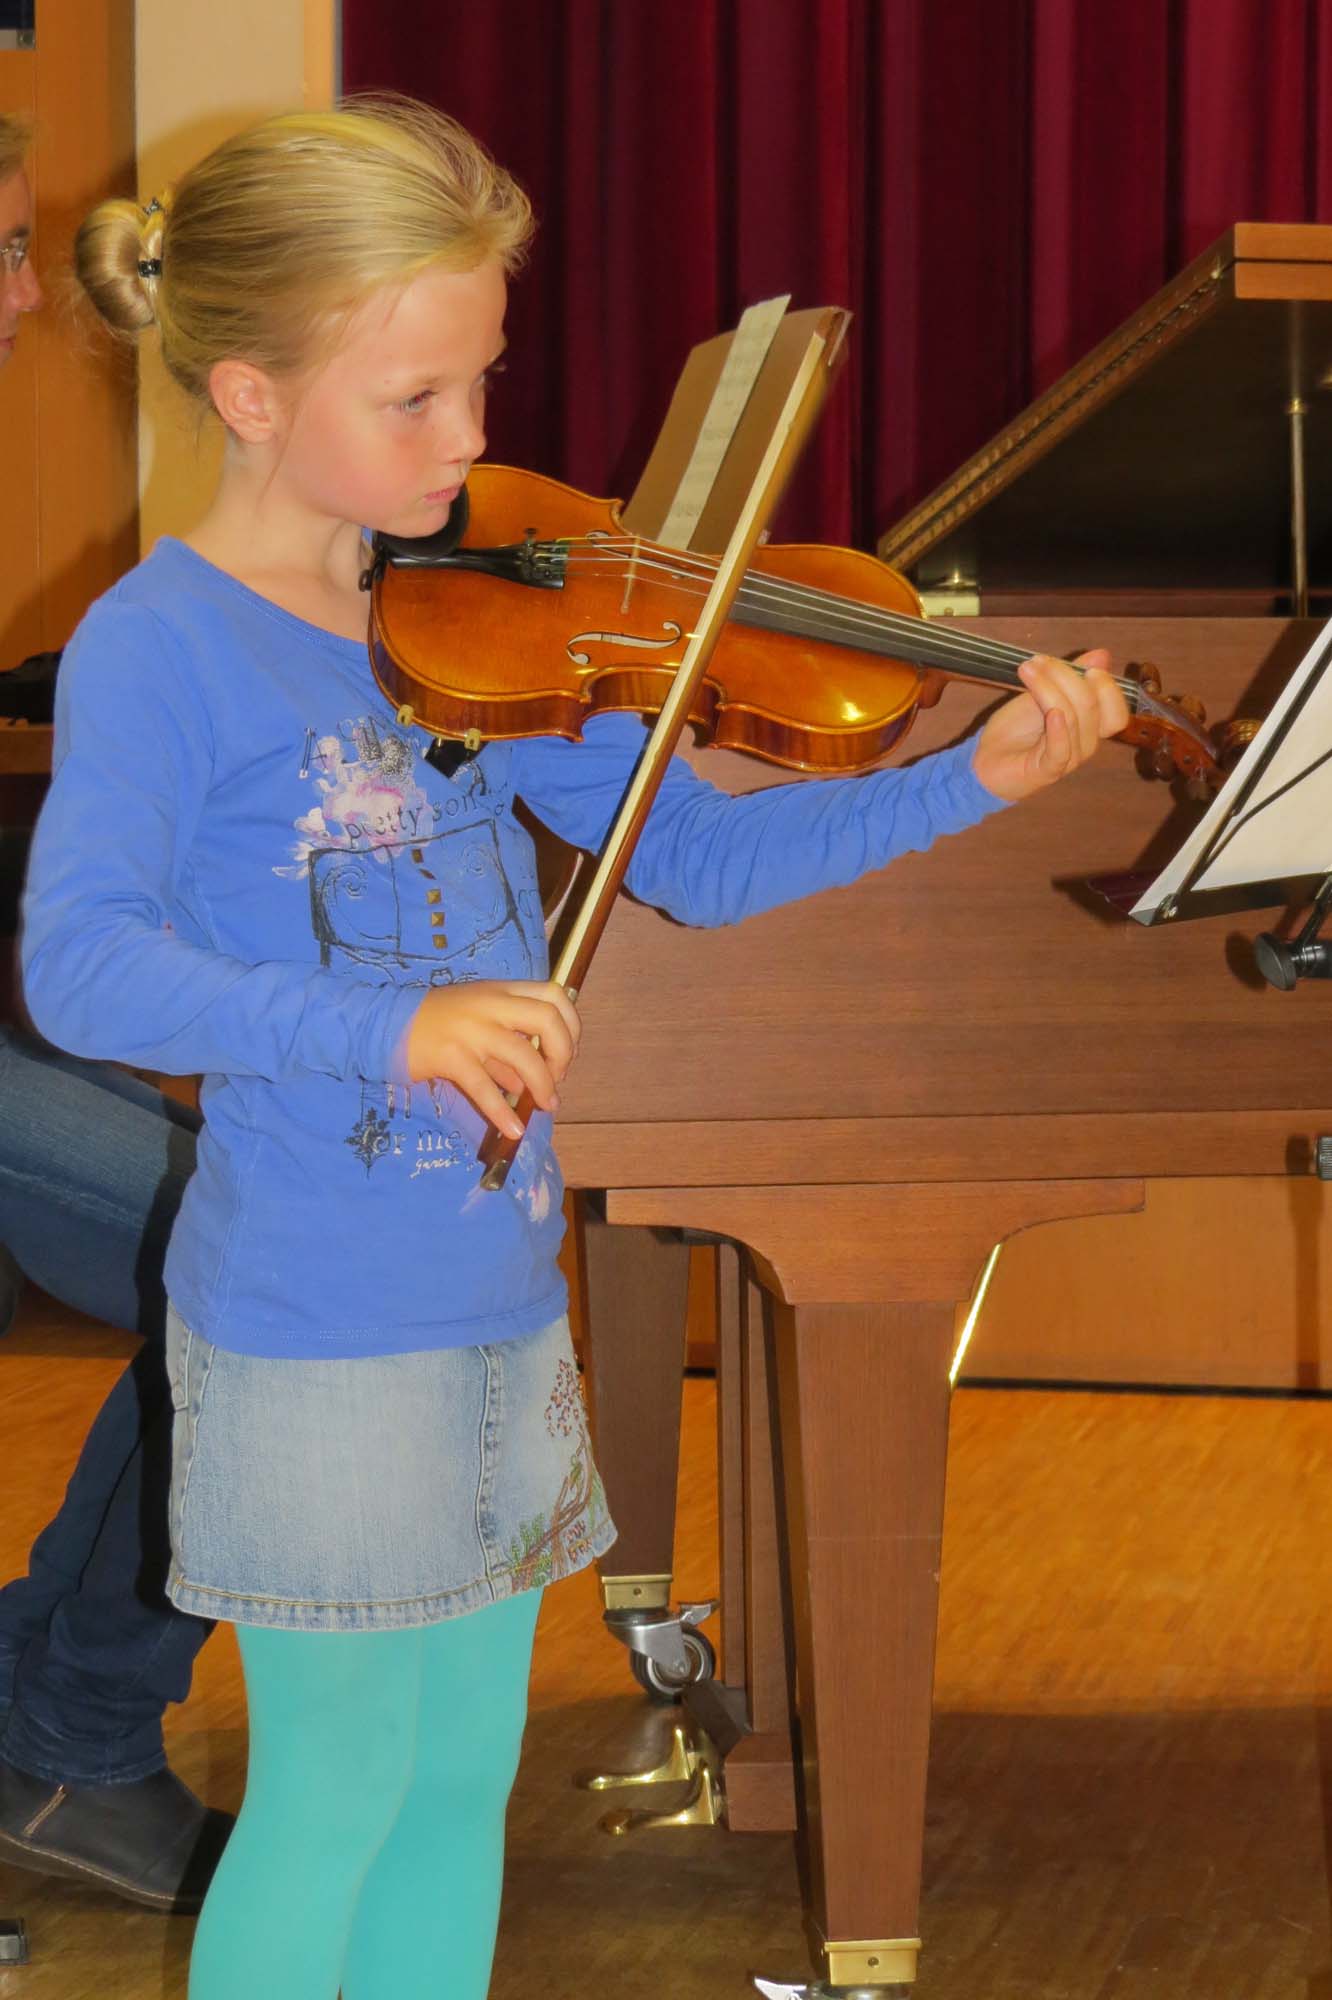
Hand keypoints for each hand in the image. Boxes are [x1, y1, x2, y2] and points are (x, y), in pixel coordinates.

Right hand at [404, 979, 580, 1139]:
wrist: (386, 1026)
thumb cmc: (435, 1025)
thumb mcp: (477, 1026)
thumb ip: (506, 1051)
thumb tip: (532, 1085)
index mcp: (501, 991)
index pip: (554, 996)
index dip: (571, 1025)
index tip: (565, 1052)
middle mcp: (491, 1005)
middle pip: (548, 1019)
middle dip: (564, 1053)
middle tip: (558, 1078)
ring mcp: (471, 1029)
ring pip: (524, 1055)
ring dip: (543, 1085)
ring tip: (545, 1105)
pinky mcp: (451, 1056)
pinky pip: (486, 1088)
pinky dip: (503, 1113)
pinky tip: (514, 1131)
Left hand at [970, 651, 1129, 802]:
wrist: (985, 760)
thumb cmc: (1016, 729)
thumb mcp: (1044, 693)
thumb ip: (1073, 676)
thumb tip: (1102, 655)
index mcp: (1090, 726)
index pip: (1116, 710)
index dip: (1106, 686)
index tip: (1084, 665)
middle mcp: (1085, 743)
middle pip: (1092, 705)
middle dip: (1065, 675)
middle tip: (1037, 661)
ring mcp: (1068, 759)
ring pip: (1072, 718)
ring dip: (1049, 689)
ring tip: (1027, 671)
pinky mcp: (1047, 770)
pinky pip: (1061, 751)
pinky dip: (1059, 730)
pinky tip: (1051, 713)